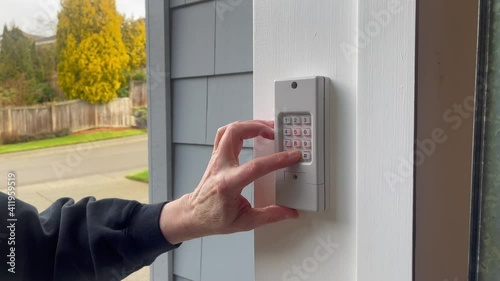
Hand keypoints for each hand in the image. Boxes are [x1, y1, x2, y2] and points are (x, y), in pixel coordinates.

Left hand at [160, 120, 301, 243]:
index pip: (255, 166)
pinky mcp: (216, 156)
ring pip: (229, 129)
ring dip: (248, 124)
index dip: (277, 160)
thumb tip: (289, 212)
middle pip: (236, 133)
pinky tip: (251, 132)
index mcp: (228, 184)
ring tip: (265, 128)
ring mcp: (216, 159)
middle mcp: (220, 167)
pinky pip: (225, 134)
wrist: (194, 215)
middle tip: (275, 131)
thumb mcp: (245, 222)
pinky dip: (239, 128)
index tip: (292, 155)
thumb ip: (269, 216)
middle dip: (258, 127)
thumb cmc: (214, 218)